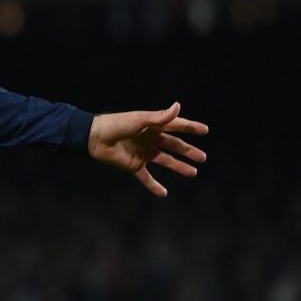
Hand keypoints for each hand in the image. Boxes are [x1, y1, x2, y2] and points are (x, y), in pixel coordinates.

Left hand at [87, 102, 207, 197]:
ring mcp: (143, 153)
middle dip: (188, 151)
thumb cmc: (117, 124)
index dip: (190, 128)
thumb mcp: (140, 119)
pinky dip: (154, 186)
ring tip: (193, 173)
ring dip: (179, 167)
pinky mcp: (134, 166)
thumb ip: (160, 117)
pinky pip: (146, 178)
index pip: (176, 126)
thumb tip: (178, 106)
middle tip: (203, 158)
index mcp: (153, 126)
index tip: (205, 130)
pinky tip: (164, 194)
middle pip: (174, 146)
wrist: (95, 138)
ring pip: (166, 161)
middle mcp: (151, 139)